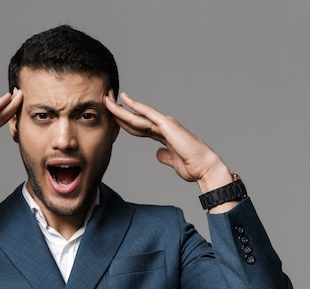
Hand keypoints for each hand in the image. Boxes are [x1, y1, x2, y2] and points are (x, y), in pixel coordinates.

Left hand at [105, 92, 232, 193]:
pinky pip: (149, 114)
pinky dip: (136, 106)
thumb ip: (164, 156)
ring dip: (120, 108)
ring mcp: (165, 124)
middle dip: (118, 110)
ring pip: (137, 115)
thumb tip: (158, 154)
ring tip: (106, 99)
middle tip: (104, 100)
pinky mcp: (168, 125)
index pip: (138, 126)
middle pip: (134, 117)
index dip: (123, 120)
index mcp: (163, 134)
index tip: (111, 116)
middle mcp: (163, 126)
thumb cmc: (192, 166)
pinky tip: (125, 100)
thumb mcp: (173, 161)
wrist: (205, 167)